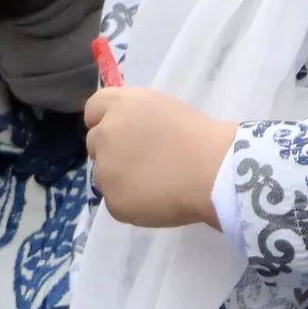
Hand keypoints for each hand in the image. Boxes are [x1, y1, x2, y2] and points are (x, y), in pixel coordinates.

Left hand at [83, 83, 239, 228]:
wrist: (214, 171)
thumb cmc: (199, 136)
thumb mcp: (163, 107)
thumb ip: (134, 116)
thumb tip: (126, 132)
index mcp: (121, 105)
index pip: (93, 110)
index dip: (105, 120)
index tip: (123, 133)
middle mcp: (105, 134)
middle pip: (94, 142)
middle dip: (112, 150)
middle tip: (142, 160)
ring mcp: (105, 170)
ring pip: (103, 175)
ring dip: (120, 178)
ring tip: (153, 183)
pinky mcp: (113, 201)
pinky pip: (116, 202)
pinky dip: (132, 203)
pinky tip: (156, 200)